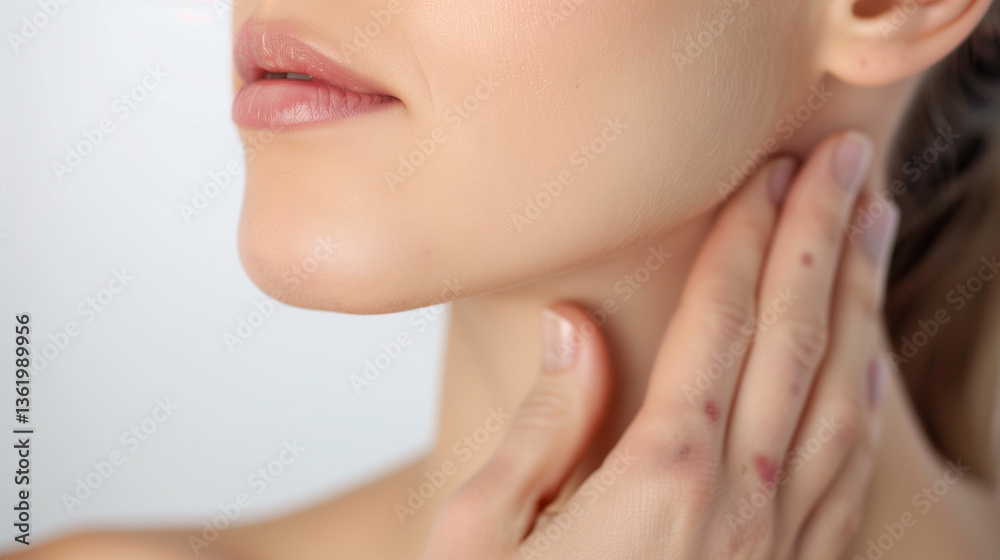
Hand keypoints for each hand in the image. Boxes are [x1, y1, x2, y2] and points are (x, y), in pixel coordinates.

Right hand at [421, 131, 899, 559]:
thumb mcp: (485, 535)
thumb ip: (542, 427)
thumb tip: (574, 330)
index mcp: (661, 478)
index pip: (717, 325)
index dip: (744, 239)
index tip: (765, 171)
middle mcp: (740, 501)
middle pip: (795, 338)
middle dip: (822, 236)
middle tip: (842, 159)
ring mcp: (778, 541)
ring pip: (842, 393)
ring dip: (859, 298)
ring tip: (873, 222)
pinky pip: (846, 466)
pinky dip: (865, 394)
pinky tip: (868, 354)